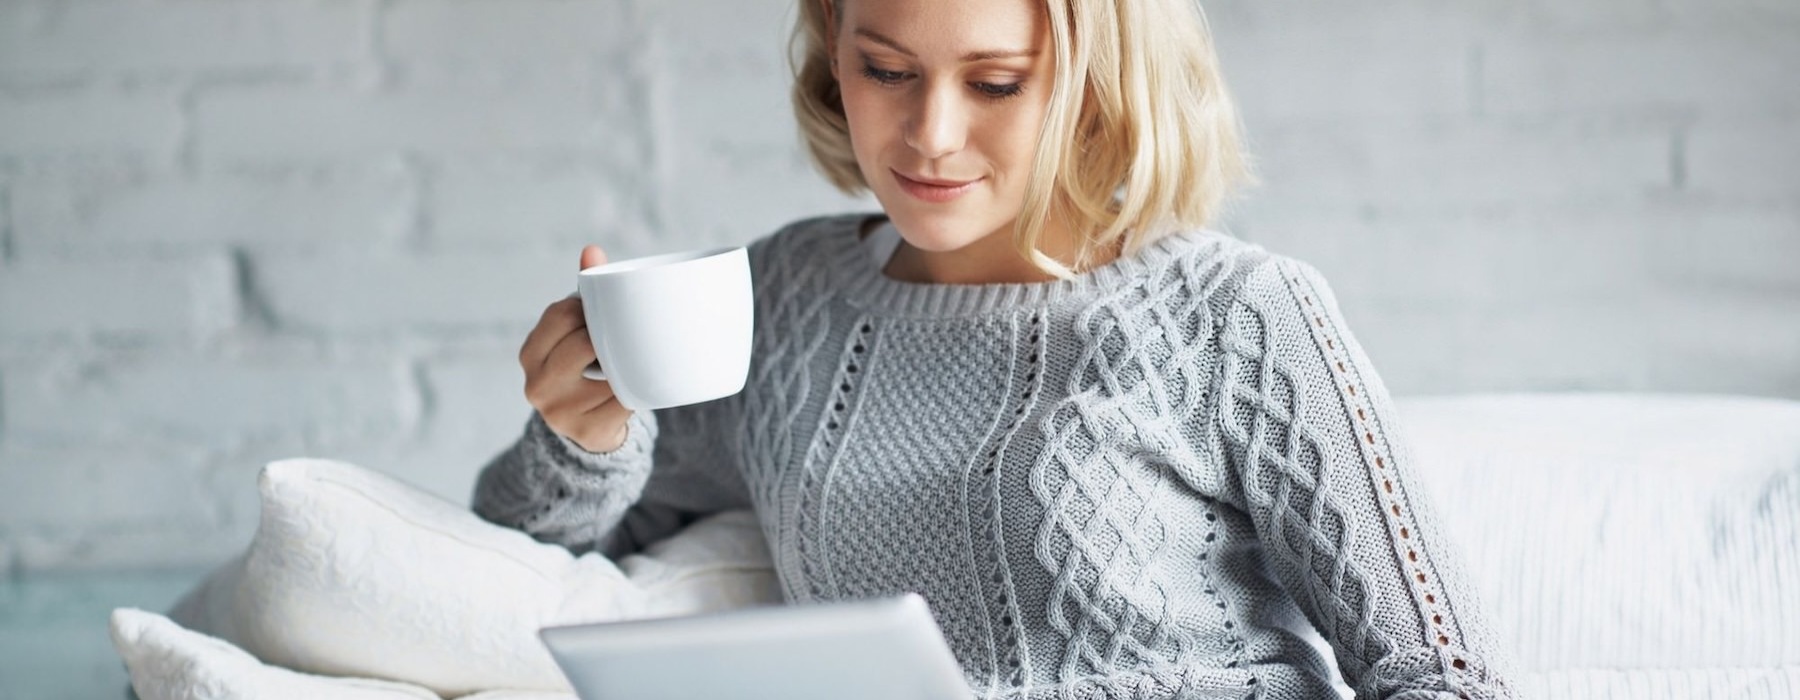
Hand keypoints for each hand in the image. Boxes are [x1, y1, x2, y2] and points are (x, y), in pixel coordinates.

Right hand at [519, 245, 631, 452]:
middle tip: (621, 338)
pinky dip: (635, 391)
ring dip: (625, 365)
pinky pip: (625, 400)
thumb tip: (592, 250)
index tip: (602, 313)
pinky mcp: (588, 432)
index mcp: (530, 353)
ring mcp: (560, 412)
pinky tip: (634, 388)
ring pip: (609, 371)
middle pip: (584, 342)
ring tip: (628, 363)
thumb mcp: (574, 334)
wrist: (588, 431)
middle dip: (607, 336)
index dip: (588, 309)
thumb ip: (583, 295)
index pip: (561, 314)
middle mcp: (536, 384)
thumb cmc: (583, 368)